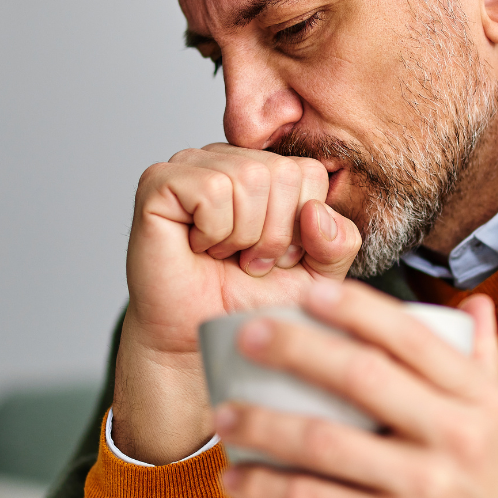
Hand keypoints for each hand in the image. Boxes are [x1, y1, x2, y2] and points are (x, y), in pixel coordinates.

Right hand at [113, 144, 362, 463]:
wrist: (202, 339)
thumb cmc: (250, 302)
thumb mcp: (317, 274)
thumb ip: (339, 242)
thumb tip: (316, 210)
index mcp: (266, 168)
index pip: (309, 172)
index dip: (299, 226)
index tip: (274, 255)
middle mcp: (229, 158)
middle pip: (281, 173)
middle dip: (272, 234)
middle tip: (246, 260)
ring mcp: (191, 165)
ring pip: (249, 178)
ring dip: (242, 235)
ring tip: (224, 255)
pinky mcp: (158, 183)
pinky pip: (211, 190)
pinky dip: (213, 231)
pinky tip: (198, 246)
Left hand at [213, 279, 497, 497]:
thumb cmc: (484, 492)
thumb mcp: (497, 424)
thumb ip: (482, 363)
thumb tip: (476, 305)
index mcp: (477, 400)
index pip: (411, 339)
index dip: (355, 310)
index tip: (307, 292)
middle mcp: (454, 437)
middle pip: (362, 377)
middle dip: (296, 350)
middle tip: (248, 338)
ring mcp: (421, 487)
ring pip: (326, 442)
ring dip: (264, 424)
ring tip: (223, 414)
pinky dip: (267, 487)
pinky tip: (236, 478)